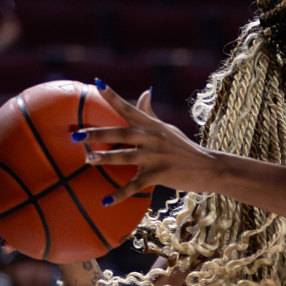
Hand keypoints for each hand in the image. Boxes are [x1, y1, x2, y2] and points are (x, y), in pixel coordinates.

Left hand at [79, 87, 220, 203]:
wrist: (208, 167)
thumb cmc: (184, 149)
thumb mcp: (167, 128)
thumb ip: (150, 113)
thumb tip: (143, 92)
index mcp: (152, 126)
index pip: (129, 108)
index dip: (112, 96)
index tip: (96, 83)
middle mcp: (152, 138)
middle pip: (121, 133)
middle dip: (97, 134)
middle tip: (77, 135)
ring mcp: (155, 157)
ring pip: (125, 156)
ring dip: (105, 158)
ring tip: (88, 159)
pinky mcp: (159, 175)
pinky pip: (135, 186)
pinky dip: (119, 195)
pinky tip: (105, 201)